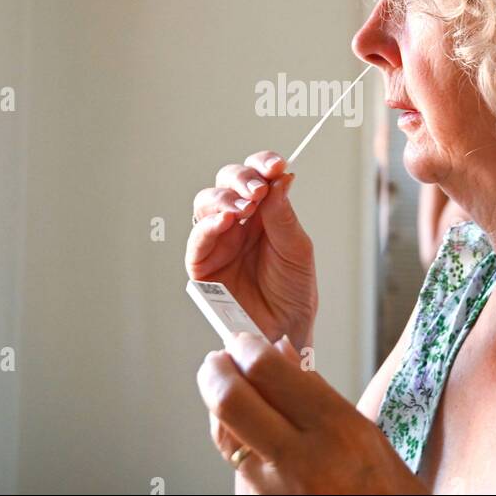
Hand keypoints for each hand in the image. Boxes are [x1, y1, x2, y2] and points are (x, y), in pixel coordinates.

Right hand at [186, 151, 316, 349]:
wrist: (285, 330)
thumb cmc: (293, 291)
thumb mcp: (297, 250)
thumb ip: (284, 215)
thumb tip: (281, 179)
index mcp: (264, 212)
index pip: (257, 176)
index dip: (262, 165)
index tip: (276, 166)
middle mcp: (238, 221)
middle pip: (228, 182)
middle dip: (241, 179)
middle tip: (258, 190)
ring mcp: (218, 240)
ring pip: (208, 203)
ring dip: (224, 198)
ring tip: (244, 208)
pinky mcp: (202, 263)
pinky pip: (198, 238)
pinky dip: (209, 225)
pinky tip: (225, 222)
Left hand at [196, 332, 426, 494]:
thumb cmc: (384, 490)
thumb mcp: (366, 433)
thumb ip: (317, 392)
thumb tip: (279, 354)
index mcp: (335, 429)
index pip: (266, 371)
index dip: (244, 348)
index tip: (242, 341)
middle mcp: (300, 460)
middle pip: (230, 400)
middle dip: (215, 372)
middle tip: (218, 362)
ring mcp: (272, 490)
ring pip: (225, 436)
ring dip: (223, 410)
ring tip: (239, 399)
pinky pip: (236, 467)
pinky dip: (241, 446)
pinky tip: (257, 441)